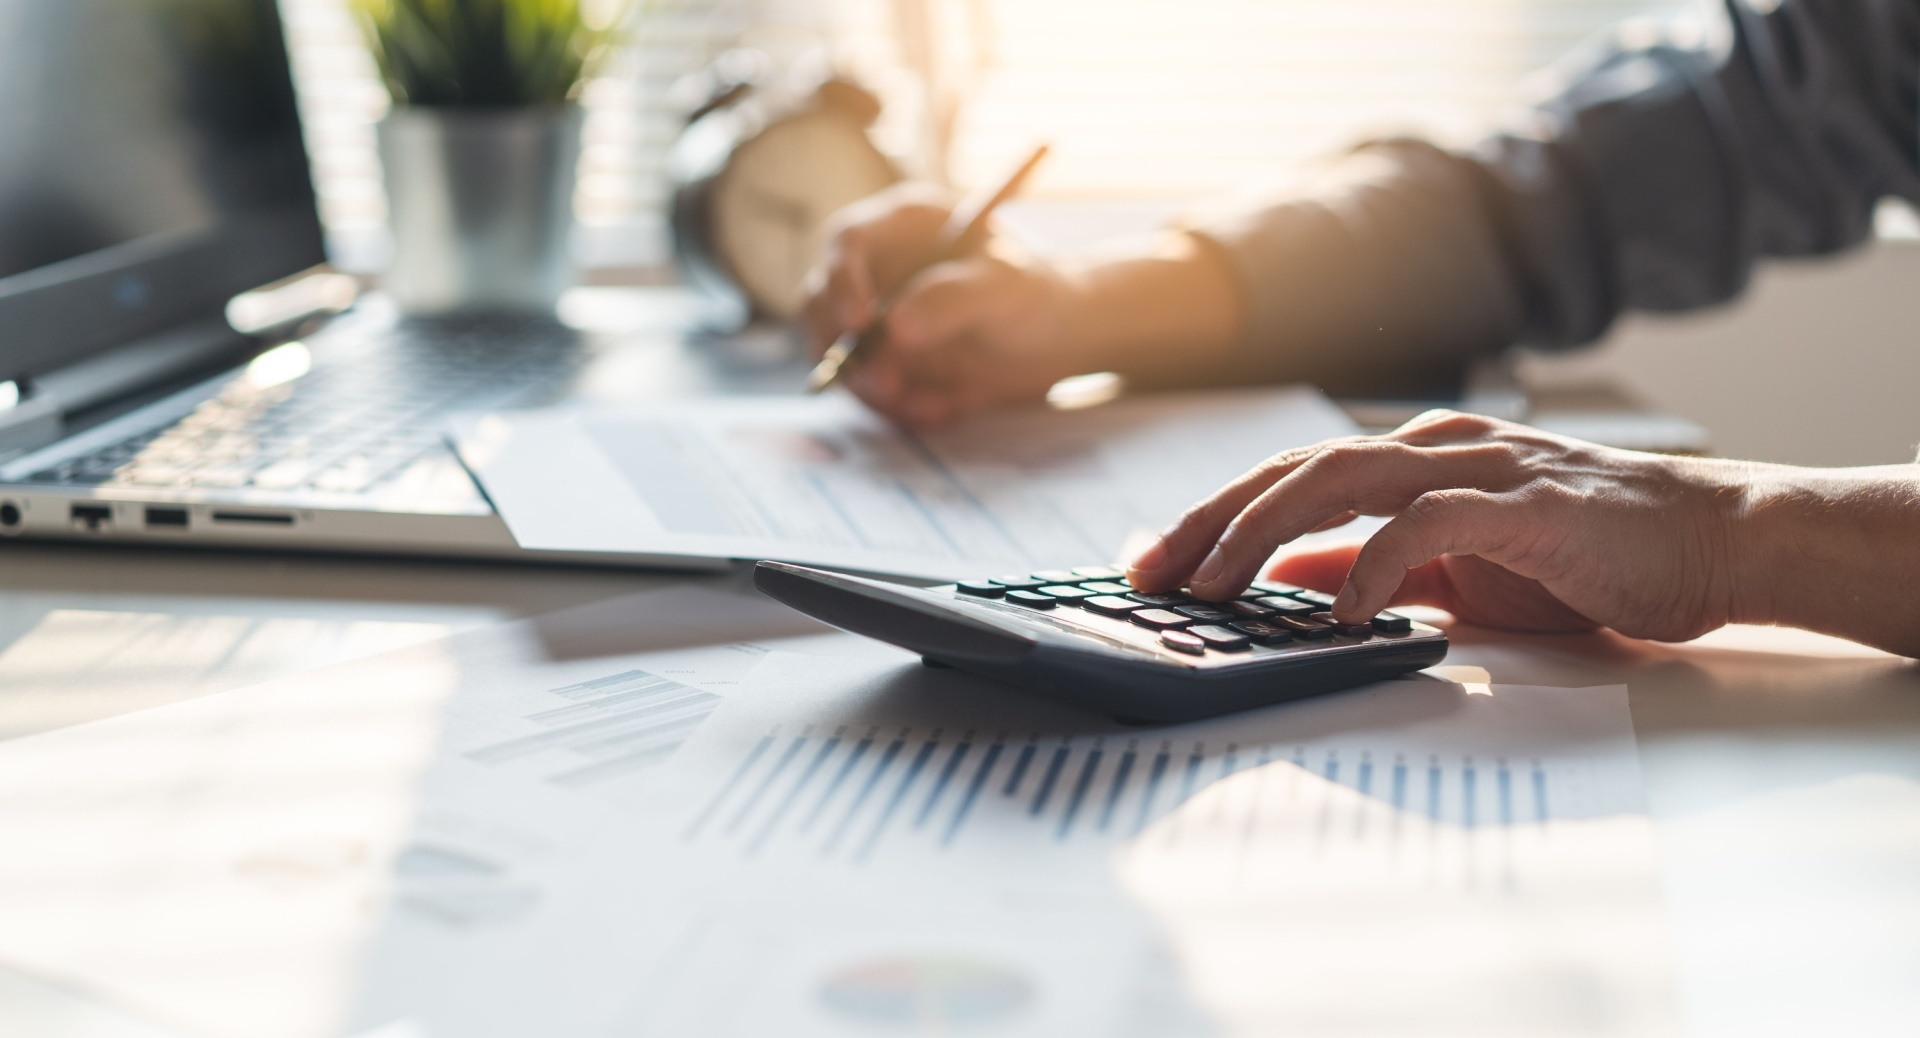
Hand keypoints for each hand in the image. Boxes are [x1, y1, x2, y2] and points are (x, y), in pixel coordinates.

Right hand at [800, 183, 1099, 427]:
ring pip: (838, 354)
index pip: (847, 241)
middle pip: (821, 302)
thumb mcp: (1005, 289)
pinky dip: (895, 408)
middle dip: (847, 351)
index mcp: (902, 226)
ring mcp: (872, 316)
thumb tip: (894, 327)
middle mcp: (876, 267)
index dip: (842, 282)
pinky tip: (941, 410)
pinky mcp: (881, 359)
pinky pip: (865, 388)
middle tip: (888, 386)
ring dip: (873, 389)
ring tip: (932, 406)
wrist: (1055, 340)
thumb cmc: (1034, 295)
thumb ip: (953, 299)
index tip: (861, 327)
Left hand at [1126, 410, 1757, 641]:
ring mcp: (1483, 470)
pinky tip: (1341, 609)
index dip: (1213, 514)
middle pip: (1295, 469)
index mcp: (1414, 460)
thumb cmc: (1584, 557)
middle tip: (1151, 574)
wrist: (1710, 545)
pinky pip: (1432, 523)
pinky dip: (1376, 561)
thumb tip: (1282, 577)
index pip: (1289, 477)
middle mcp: (1436, 449)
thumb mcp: (1453, 569)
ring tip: (1214, 585)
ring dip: (1265, 531)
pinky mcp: (1531, 506)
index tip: (1152, 563)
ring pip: (1344, 478)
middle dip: (1212, 520)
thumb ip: (1370, 564)